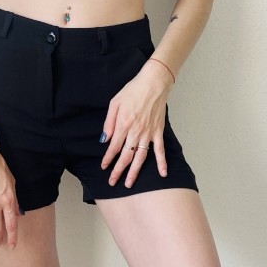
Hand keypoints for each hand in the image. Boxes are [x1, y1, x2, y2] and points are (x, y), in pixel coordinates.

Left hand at [100, 60, 173, 187]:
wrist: (154, 83)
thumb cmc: (133, 90)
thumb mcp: (115, 102)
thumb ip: (109, 122)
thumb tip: (105, 139)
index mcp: (123, 124)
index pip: (114, 147)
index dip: (108, 159)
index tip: (104, 167)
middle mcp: (135, 132)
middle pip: (126, 156)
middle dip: (118, 171)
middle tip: (112, 182)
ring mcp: (148, 133)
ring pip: (140, 157)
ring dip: (135, 171)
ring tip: (129, 183)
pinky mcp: (158, 131)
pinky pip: (160, 150)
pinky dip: (162, 162)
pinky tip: (162, 173)